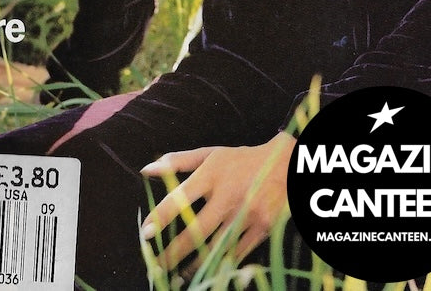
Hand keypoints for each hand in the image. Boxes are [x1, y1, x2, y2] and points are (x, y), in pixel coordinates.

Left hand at [139, 132, 295, 274]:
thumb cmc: (240, 160)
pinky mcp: (261, 229)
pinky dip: (219, 265)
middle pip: (196, 230)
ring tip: (177, 276)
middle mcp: (228, 195)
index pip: (181, 197)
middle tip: (156, 265)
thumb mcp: (211, 154)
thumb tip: (146, 170)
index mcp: (212, 174)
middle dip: (173, 252)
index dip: (162, 217)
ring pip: (215, 248)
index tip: (145, 234)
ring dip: (193, 265)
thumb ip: (178, 161)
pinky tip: (206, 272)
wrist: (285, 164)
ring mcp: (246, 214)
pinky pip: (236, 254)